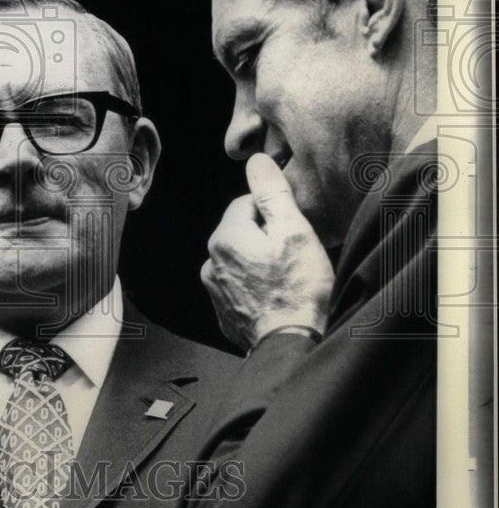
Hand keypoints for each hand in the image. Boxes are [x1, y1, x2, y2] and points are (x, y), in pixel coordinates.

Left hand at [201, 153, 333, 351]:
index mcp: (224, 238)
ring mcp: (215, 289)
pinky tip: (277, 296)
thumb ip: (272, 193)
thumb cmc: (298, 290)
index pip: (245, 203)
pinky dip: (256, 286)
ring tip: (288, 278)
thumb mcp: (293, 231)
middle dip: (267, 236)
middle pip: (242, 231)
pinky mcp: (224, 312)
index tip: (293, 229)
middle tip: (294, 255)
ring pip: (241, 259)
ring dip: (261, 262)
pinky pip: (240, 286)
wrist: (291, 346)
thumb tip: (257, 161)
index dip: (274, 212)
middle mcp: (210, 262)